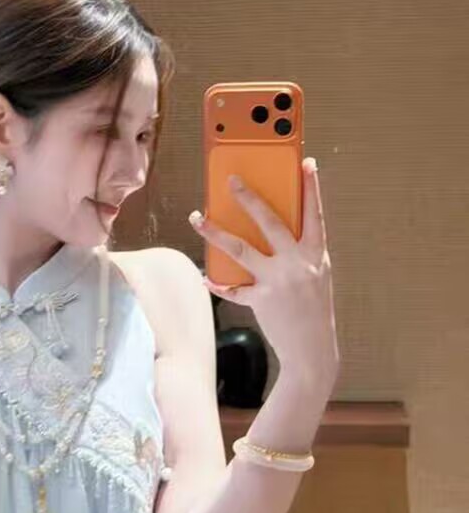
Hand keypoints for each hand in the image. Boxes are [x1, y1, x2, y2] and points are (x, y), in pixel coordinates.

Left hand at [188, 157, 339, 381]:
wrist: (314, 349)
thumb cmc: (313, 310)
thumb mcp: (316, 277)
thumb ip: (299, 254)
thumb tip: (273, 233)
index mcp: (315, 254)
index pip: (314, 214)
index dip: (311, 188)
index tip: (306, 163)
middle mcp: (297, 263)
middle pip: (270, 222)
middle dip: (249, 198)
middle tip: (231, 180)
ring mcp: (278, 280)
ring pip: (240, 248)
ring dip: (215, 232)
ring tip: (197, 217)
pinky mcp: (261, 300)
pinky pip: (233, 288)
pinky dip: (218, 284)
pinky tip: (205, 279)